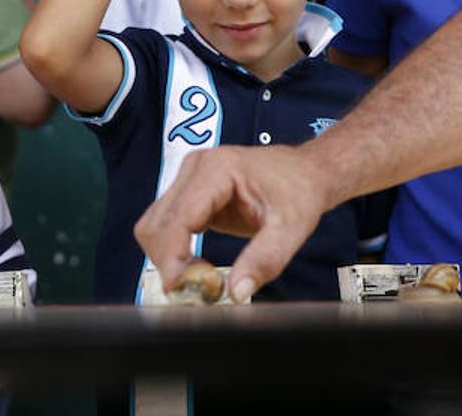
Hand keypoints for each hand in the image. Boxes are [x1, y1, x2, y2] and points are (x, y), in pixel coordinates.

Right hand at [134, 144, 326, 302]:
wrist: (306, 172)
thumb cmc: (300, 191)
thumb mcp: (291, 228)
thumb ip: (265, 260)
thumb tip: (236, 293)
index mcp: (217, 169)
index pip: (178, 219)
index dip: (174, 258)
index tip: (184, 291)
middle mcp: (195, 168)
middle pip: (157, 225)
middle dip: (169, 262)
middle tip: (197, 290)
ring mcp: (188, 178)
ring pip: (154, 227)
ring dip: (169, 259)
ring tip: (201, 280)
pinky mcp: (188, 193)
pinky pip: (166, 227)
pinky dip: (174, 252)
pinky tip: (198, 268)